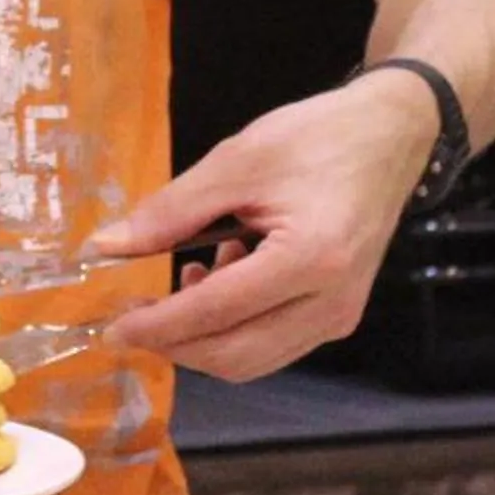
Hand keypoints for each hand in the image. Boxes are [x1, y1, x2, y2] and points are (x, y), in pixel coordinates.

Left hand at [81, 72, 433, 378]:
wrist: (389, 134)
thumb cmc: (317, 138)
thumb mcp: (236, 161)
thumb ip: (169, 211)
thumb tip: (105, 247)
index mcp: (310, 259)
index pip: (216, 312)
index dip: (158, 325)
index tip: (112, 325)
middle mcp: (331, 302)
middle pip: (235, 356)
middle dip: (175, 344)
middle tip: (133, 316)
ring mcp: (340, 315)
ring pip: (253, 359)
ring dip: (204, 338)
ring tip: (184, 280)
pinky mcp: (339, 314)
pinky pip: (274, 343)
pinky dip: (234, 327)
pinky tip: (220, 276)